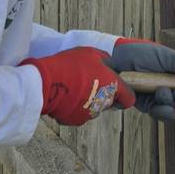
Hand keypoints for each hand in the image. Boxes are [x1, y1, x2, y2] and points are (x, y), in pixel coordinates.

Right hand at [20, 46, 134, 125]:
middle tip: (89, 81)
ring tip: (74, 86)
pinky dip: (76, 106)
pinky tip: (66, 94)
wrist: (45, 82)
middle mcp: (103, 103)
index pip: (129, 99)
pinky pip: (80, 113)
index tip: (117, 89)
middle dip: (102, 93)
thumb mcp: (90, 53)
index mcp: (112, 86)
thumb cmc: (69, 65)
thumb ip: (105, 59)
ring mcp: (89, 114)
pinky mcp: (75, 120)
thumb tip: (108, 64)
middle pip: (109, 102)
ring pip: (94, 108)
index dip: (124, 93)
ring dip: (89, 99)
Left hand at [105, 38, 174, 119]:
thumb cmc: (141, 54)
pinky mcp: (148, 106)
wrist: (116, 60)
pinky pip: (163, 115)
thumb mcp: (167, 56)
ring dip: (172, 102)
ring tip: (161, 92)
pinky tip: (159, 104)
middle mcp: (172, 87)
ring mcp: (160, 98)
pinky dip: (164, 112)